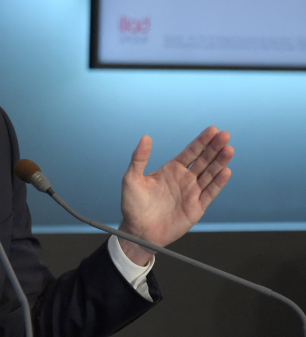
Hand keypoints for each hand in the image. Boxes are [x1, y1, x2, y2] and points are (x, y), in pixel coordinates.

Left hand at [118, 126, 233, 264]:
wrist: (139, 231)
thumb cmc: (132, 205)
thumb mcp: (131, 179)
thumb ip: (139, 158)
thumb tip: (145, 137)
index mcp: (171, 169)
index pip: (190, 152)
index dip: (202, 141)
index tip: (213, 129)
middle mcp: (184, 178)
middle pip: (204, 160)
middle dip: (214, 148)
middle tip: (225, 135)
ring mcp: (192, 192)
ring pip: (210, 174)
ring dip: (220, 162)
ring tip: (229, 149)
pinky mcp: (197, 207)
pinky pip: (210, 193)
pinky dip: (218, 183)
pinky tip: (226, 171)